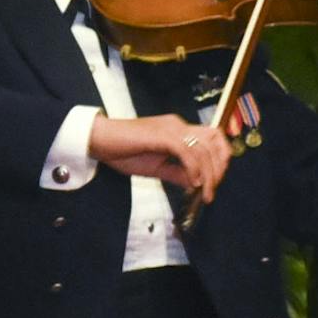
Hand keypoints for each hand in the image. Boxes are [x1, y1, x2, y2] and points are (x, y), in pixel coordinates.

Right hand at [89, 114, 232, 201]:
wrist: (97, 140)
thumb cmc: (122, 151)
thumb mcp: (156, 167)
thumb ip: (177, 173)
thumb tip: (196, 184)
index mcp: (178, 130)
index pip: (213, 138)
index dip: (221, 158)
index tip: (216, 180)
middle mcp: (178, 126)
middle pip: (214, 141)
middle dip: (219, 168)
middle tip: (212, 190)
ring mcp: (171, 129)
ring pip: (203, 149)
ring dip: (208, 173)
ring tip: (204, 192)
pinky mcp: (161, 135)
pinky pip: (186, 151)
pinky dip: (193, 168)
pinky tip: (193, 182)